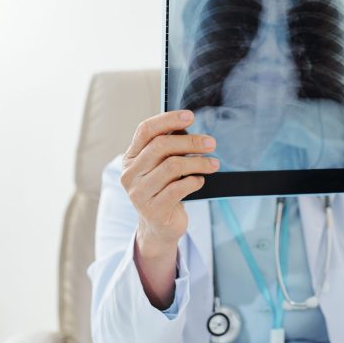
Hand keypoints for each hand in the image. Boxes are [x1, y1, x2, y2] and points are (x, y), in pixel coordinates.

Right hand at [120, 110, 219, 307]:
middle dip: (191, 142)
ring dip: (198, 163)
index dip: (168, 120)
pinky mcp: (153, 209)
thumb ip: (170, 149)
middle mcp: (130, 173)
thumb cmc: (164, 190)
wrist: (159, 227)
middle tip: (211, 143)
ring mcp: (139, 192)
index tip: (190, 116)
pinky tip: (200, 181)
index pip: (146, 130)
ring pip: (172, 166)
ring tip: (213, 164)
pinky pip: (179, 188)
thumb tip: (190, 128)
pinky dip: (194, 181)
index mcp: (131, 158)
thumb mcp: (162, 167)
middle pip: (161, 146)